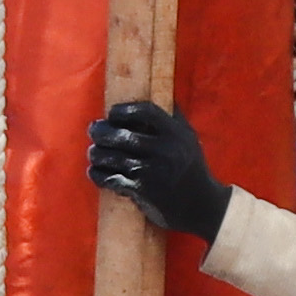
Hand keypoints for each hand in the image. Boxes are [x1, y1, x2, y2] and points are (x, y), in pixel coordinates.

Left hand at [87, 98, 229, 248]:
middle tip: (94, 130)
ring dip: (96, 154)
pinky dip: (98, 175)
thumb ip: (172, 116)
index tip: (112, 113)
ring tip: (94, 152)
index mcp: (175, 134)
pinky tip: (95, 171)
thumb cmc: (191, 167)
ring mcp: (151, 172)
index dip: (124, 110)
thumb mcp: (188, 138)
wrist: (202, 206)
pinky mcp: (142, 191)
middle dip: (101, 131)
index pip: (145, 111)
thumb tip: (156, 90)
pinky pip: (111, 179)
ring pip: (112, 157)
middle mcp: (164, 150)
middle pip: (121, 134)